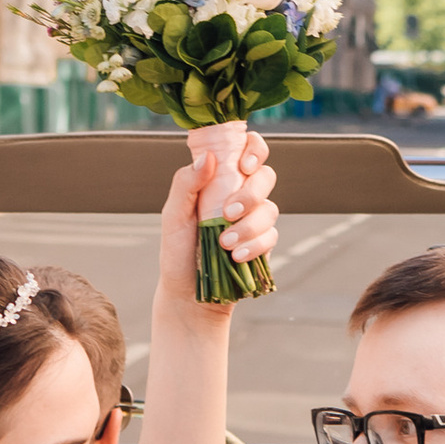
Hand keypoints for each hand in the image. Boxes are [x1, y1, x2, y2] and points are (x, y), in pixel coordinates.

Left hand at [157, 122, 280, 303]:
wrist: (189, 293)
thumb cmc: (177, 250)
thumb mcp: (173, 215)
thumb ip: (186, 184)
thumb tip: (208, 157)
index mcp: (219, 179)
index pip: (246, 149)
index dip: (254, 149)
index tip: (244, 165)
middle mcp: (241, 194)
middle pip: (265, 176)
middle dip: (251, 193)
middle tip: (228, 212)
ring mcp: (254, 218)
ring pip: (269, 208)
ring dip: (249, 225)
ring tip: (224, 243)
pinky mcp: (263, 243)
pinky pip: (271, 236)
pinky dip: (255, 245)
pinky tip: (236, 256)